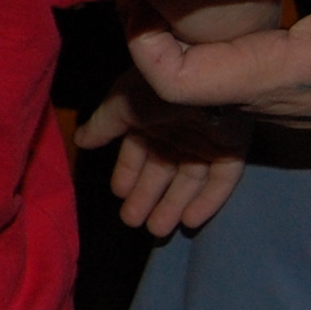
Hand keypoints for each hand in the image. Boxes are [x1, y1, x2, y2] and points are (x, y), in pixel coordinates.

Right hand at [76, 68, 252, 235]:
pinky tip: (192, 221)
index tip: (118, 193)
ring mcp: (206, 143)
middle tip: (132, 221)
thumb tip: (79, 140)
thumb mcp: (122, 106)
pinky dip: (207, 201)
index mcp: (151, 121)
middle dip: (146, 196)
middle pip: (161, 171)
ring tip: (158, 230)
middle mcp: (177, 133)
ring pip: (188, 181)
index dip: (127, 173)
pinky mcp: (231, 150)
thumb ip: (103, 125)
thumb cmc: (157, 90)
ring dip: (173, 205)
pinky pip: (221, 180)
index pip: (137, 152)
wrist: (204, 78)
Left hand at [129, 0, 310, 130]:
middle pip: (178, 82)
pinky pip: (231, 81)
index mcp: (272, 79)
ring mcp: (276, 107)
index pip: (174, 81)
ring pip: (203, 84)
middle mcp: (264, 103)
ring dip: (177, 40)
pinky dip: (209, 48)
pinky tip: (215, 6)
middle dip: (149, 33)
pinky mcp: (290, 99)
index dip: (140, 40)